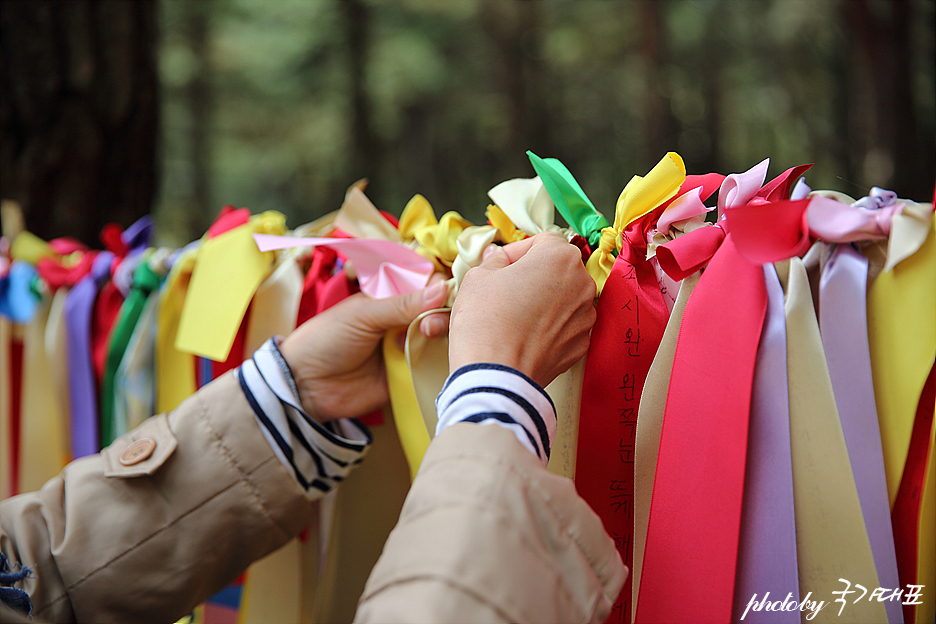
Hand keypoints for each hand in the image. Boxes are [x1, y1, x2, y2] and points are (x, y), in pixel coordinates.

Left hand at [279, 277, 448, 421]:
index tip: (449, 291)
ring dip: (444, 335)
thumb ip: (402, 304)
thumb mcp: (363, 315)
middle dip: (443, 312)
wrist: (306, 386)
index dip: (441, 286)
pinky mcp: (410, 375)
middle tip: (429, 324)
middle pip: (439, 311)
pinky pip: (434, 366)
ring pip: (441, 338)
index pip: (426, 286)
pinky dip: (442, 361)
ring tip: (430, 336)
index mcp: (390, 298)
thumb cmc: (326, 340)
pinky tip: (443, 357)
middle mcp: (403, 321)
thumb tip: (442, 288)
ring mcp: (408, 348)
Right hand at [448, 232, 595, 387]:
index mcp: (560, 257)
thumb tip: (500, 259)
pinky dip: (549, 327)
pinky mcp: (581, 344)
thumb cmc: (485, 322)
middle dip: (534, 276)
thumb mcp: (478, 276)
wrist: (495, 375)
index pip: (541, 241)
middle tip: (506, 291)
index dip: (517, 252)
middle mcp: (582, 284)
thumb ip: (495, 260)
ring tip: (515, 317)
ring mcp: (585, 316)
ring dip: (544, 301)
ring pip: (563, 298)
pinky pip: (565, 326)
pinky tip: (525, 335)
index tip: (501, 266)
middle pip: (557, 269)